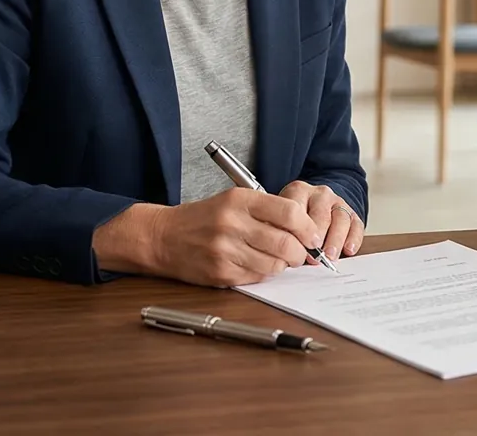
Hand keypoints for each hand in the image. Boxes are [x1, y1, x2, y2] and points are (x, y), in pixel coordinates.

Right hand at [143, 188, 321, 286]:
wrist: (163, 237)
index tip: (313, 235)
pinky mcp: (220, 273)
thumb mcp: (235, 200)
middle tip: (301, 253)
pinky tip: (258, 264)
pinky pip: (257, 277)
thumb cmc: (205, 217)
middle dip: (300, 252)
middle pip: (285, 243)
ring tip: (278, 258)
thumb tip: (304, 229)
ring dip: (283, 264)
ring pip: (274, 264)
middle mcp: (233, 224)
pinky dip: (264, 272)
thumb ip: (268, 210)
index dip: (308, 227)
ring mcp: (225, 251)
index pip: (289, 213)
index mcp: (240, 200)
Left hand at [279, 181, 364, 260]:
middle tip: (315, 256)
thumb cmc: (292, 220)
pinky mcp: (352, 213)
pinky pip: (356, 225)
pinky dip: (353, 238)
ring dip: (335, 240)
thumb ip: (281, 232)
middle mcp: (319, 193)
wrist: (314, 206)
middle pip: (321, 214)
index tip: (296, 250)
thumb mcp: (281, 219)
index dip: (297, 231)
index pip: (297, 209)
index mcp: (298, 191)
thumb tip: (282, 255)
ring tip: (330, 256)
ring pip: (340, 218)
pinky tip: (348, 250)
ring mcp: (338, 202)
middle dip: (318, 237)